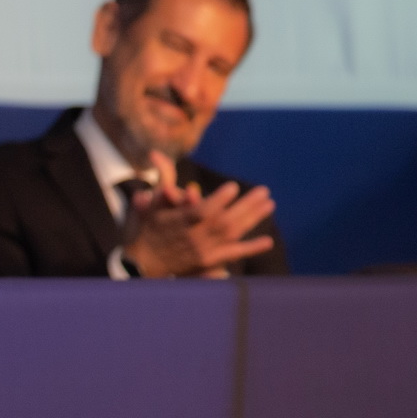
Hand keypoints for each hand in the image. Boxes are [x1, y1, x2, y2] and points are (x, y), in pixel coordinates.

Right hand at [122, 180, 276, 277]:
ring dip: (252, 219)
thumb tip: (156, 154)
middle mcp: (193, 237)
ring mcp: (203, 250)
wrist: (147, 263)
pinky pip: (232, 254)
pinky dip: (250, 248)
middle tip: (263, 190)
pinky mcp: (210, 261)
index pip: (200, 211)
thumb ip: (162, 177)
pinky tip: (267, 241)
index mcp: (179, 221)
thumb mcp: (154, 201)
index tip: (233, 187)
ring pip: (231, 234)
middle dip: (245, 206)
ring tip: (269, 204)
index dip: (218, 201)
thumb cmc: (152, 228)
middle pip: (223, 221)